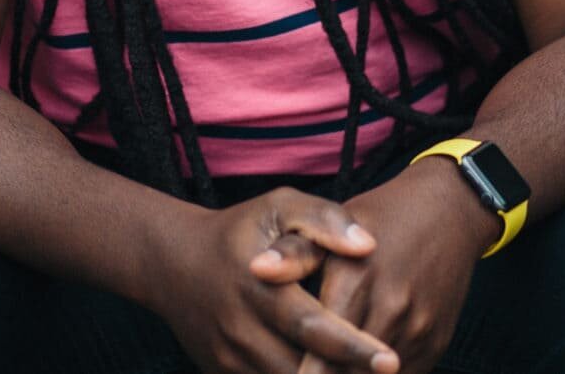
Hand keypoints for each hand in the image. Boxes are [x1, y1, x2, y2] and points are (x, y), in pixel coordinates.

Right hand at [143, 186, 402, 373]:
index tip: (391, 360)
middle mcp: (242, 328)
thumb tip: (367, 245)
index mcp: (259, 286)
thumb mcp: (277, 207)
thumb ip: (323, 219)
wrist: (174, 265)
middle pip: (302, 370)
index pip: (312, 326)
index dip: (353, 347)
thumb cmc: (241, 232)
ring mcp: (230, 359)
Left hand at [249, 164, 489, 373]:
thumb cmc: (382, 217)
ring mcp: (418, 331)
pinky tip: (357, 365)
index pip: (323, 348)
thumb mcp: (334, 223)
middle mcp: (391, 311)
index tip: (283, 373)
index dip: (303, 370)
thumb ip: (294, 252)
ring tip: (324, 367)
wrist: (449, 212)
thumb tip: (255, 269)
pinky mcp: (436, 343)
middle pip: (349, 370)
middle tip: (296, 373)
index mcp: (357, 282)